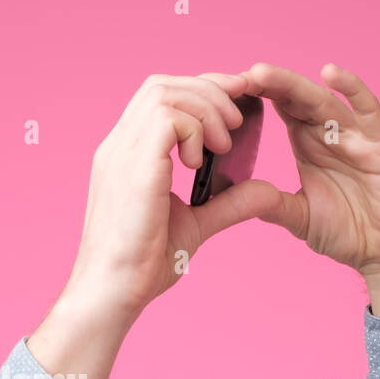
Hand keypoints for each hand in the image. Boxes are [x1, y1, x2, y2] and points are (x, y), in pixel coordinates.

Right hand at [64, 71, 271, 320]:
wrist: (112, 293)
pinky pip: (167, 118)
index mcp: (126, 155)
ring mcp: (120, 154)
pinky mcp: (132, 168)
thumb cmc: (141, 266)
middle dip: (208, 89)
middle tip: (239, 118)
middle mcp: (118, 147)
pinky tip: (200, 161)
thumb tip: (267, 190)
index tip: (235, 106)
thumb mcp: (196, 225)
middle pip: (162, 85)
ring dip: (205, 108)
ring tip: (224, 143)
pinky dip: (193, 129)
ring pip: (165, 93)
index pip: (159, 99)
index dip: (199, 92)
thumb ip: (228, 203)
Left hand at [233, 62, 379, 283]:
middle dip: (268, 85)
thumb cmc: (348, 233)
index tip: (225, 89)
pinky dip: (352, 89)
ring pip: (322, 100)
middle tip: (237, 75)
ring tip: (262, 73)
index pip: (280, 109)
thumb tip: (233, 196)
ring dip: (293, 85)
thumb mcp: (299, 218)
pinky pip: (367, 110)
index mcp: (307, 145)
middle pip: (296, 99)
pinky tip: (331, 74)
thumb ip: (271, 204)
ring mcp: (356, 136)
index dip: (257, 97)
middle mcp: (330, 133)